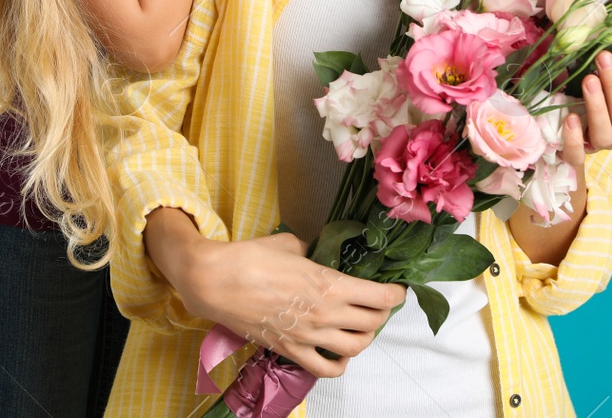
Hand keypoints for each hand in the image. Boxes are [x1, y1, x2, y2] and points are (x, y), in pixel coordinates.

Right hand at [146, 210, 403, 378]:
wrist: (215, 282)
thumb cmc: (251, 257)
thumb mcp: (291, 243)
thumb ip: (314, 250)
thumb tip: (322, 253)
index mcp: (329, 283)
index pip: (380, 296)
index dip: (395, 293)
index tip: (396, 289)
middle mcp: (326, 314)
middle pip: (374, 322)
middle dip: (382, 313)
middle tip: (378, 303)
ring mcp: (309, 336)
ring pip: (356, 347)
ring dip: (366, 337)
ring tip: (361, 326)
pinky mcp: (291, 350)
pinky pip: (327, 369)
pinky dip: (340, 364)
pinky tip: (339, 352)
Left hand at [576, 46, 611, 152]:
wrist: (575, 110)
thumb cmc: (605, 88)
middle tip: (603, 58)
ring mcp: (600, 144)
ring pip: (604, 135)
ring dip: (598, 107)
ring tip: (589, 80)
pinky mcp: (577, 153)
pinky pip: (577, 155)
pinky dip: (574, 139)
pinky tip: (571, 118)